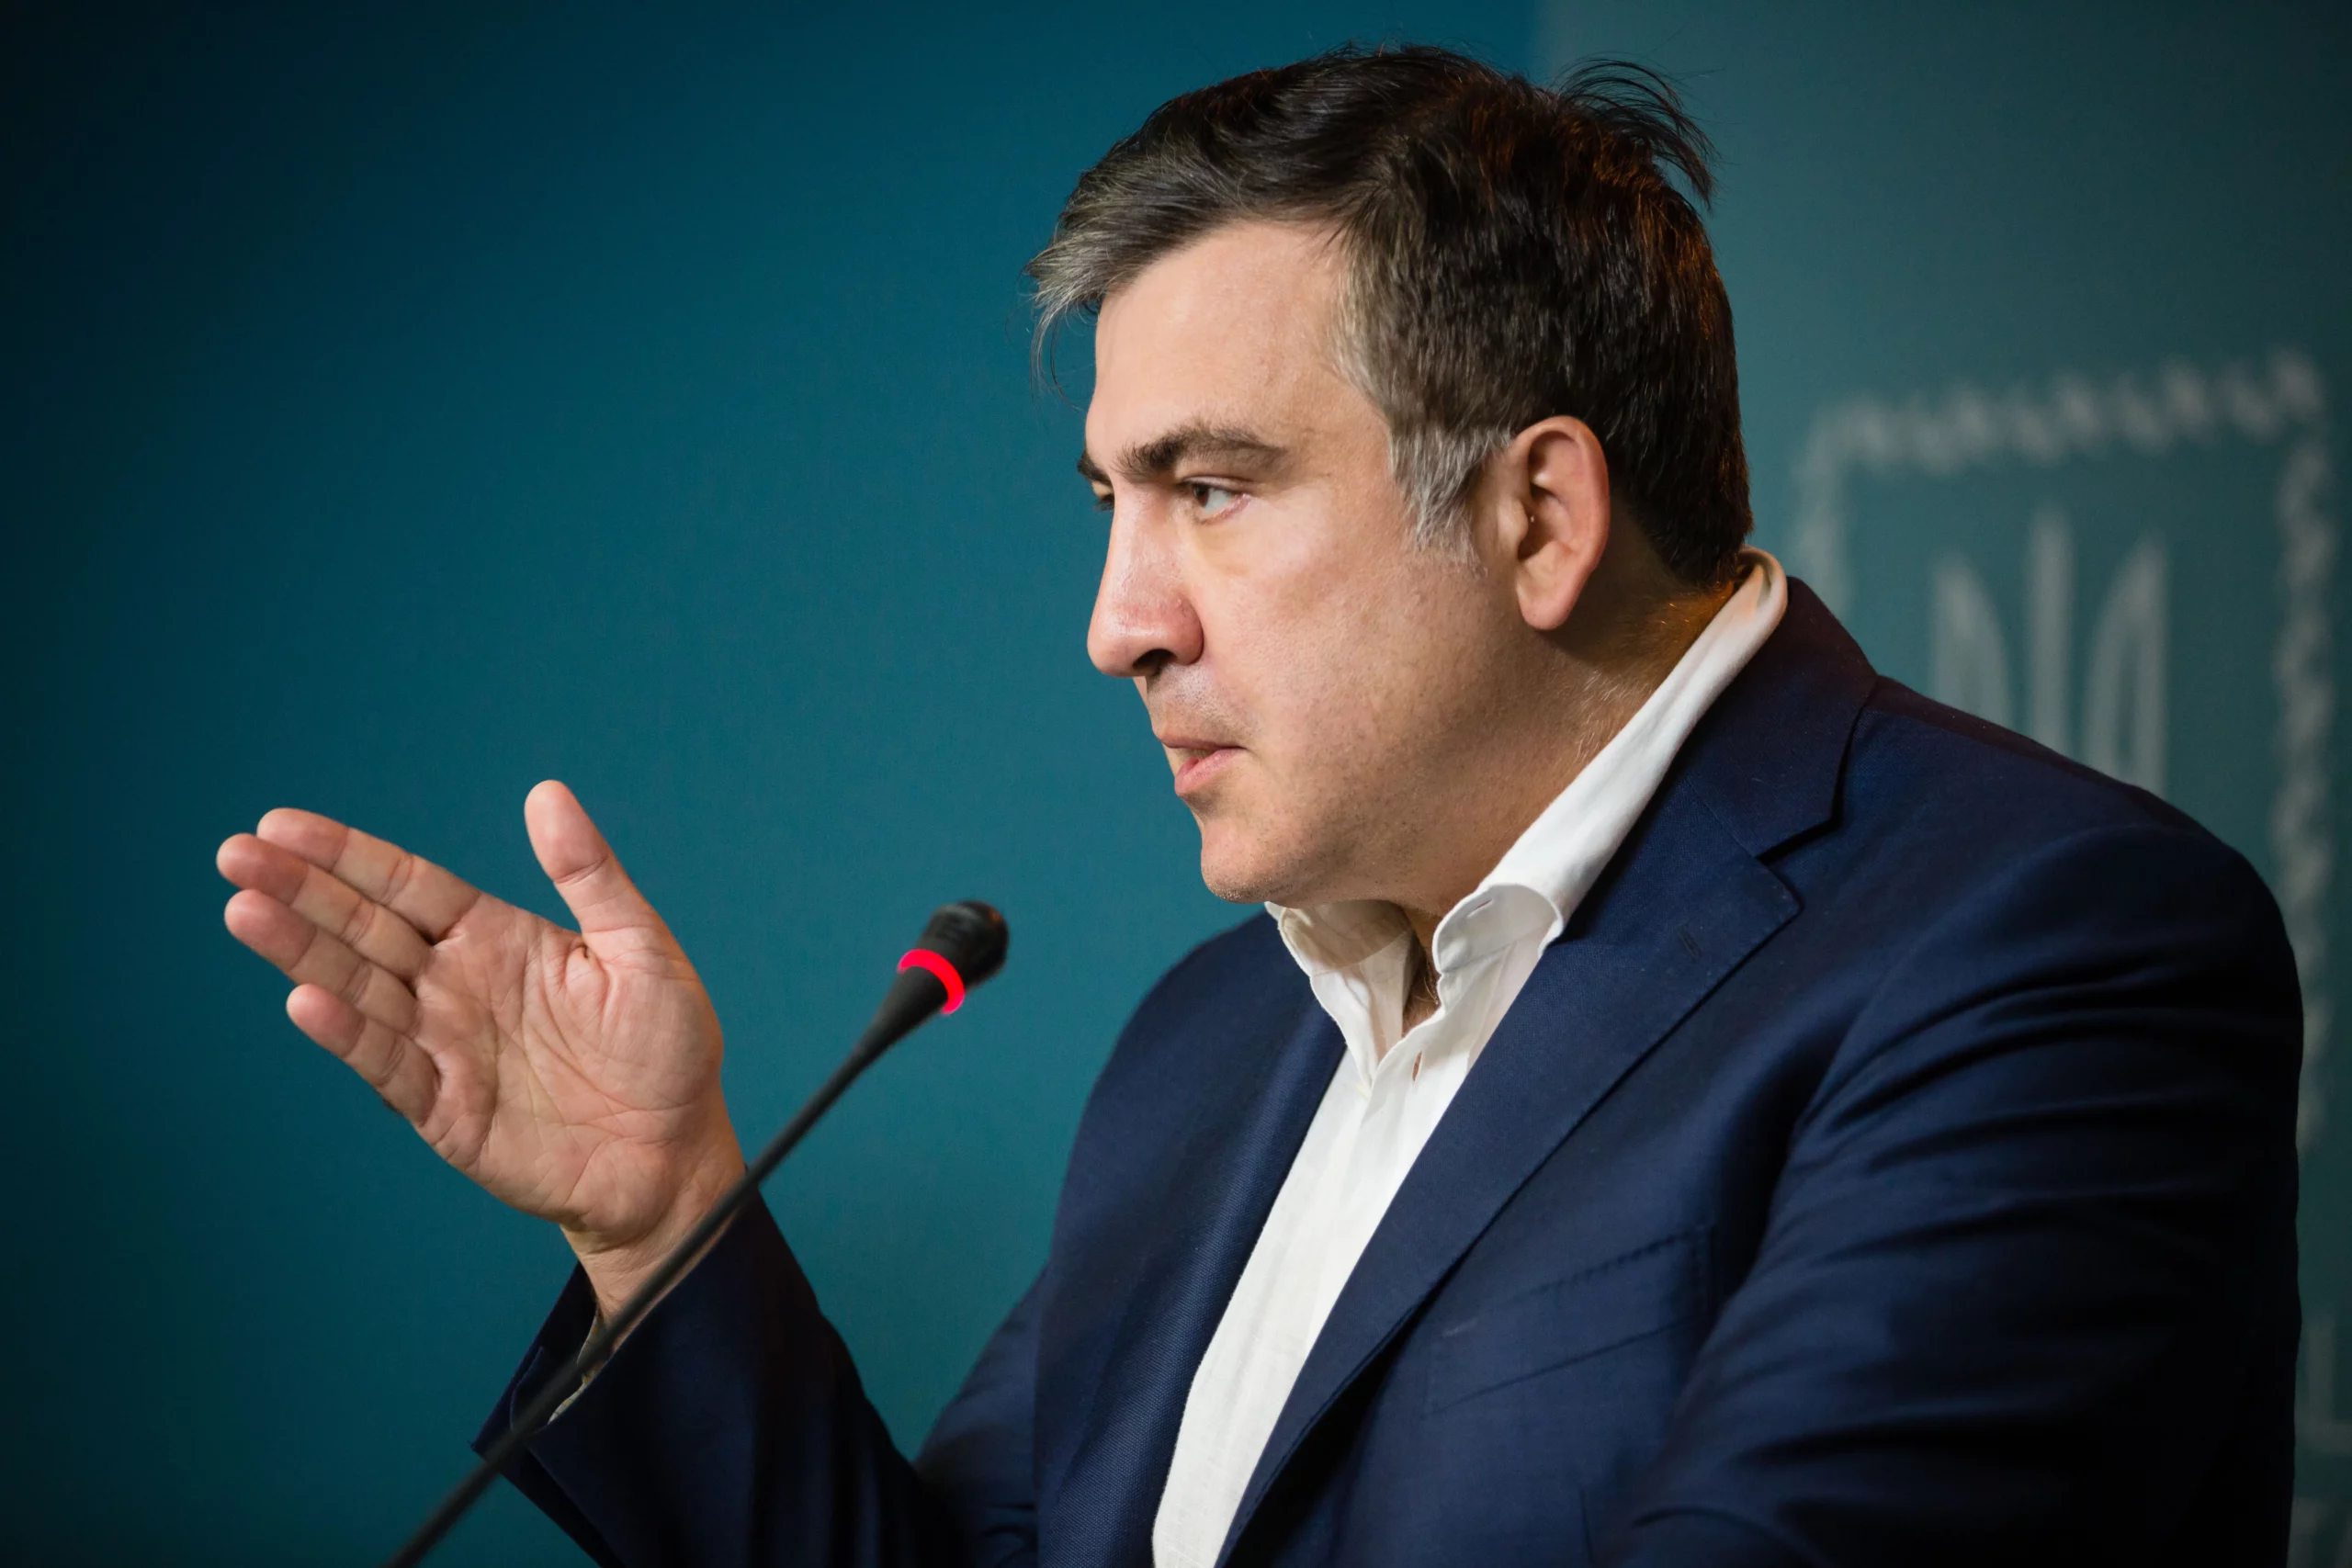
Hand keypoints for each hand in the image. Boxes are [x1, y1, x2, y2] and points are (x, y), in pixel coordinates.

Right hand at [217, 781, 744, 1306]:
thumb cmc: (667, 1051)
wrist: (674, 1157)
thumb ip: (590, 875)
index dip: (346, 856)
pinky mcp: (445, 1109)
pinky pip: (388, 1065)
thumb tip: (547, 792)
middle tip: (237, 855)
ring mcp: (445, 1046)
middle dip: (301, 891)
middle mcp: (456, 986)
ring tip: (246, 911)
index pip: (406, 886)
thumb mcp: (642, 949)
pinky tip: (306, 1001)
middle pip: (364, 929)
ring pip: (359, 989)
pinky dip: (348, 1034)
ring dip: (302, 952)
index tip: (281, 825)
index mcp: (496, 938)